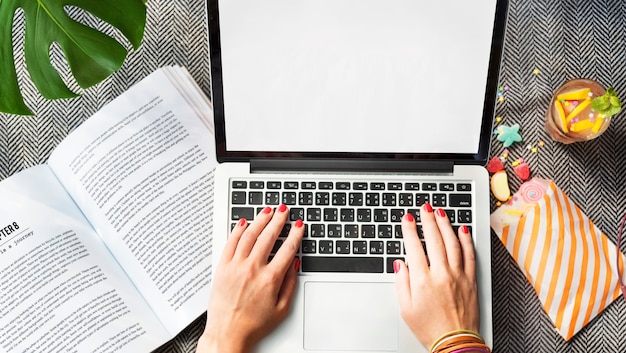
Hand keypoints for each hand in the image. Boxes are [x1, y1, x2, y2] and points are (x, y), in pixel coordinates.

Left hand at [197, 204, 303, 352]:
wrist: (227, 333)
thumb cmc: (253, 324)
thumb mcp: (281, 308)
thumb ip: (290, 283)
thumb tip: (294, 264)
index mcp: (270, 279)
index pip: (287, 249)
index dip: (295, 234)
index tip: (299, 225)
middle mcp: (253, 269)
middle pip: (269, 236)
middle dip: (279, 220)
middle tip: (283, 210)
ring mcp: (236, 266)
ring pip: (249, 235)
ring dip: (260, 220)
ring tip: (267, 210)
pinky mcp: (222, 267)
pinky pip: (231, 243)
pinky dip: (238, 230)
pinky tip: (244, 222)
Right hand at [393, 203, 479, 347]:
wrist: (455, 342)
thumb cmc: (430, 328)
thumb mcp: (406, 309)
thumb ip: (402, 283)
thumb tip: (400, 264)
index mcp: (423, 280)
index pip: (414, 247)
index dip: (409, 229)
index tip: (407, 218)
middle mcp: (441, 274)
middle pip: (434, 240)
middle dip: (428, 220)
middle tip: (425, 207)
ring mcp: (458, 276)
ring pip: (452, 243)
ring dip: (446, 225)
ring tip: (441, 213)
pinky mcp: (470, 280)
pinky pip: (469, 255)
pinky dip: (466, 240)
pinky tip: (462, 230)